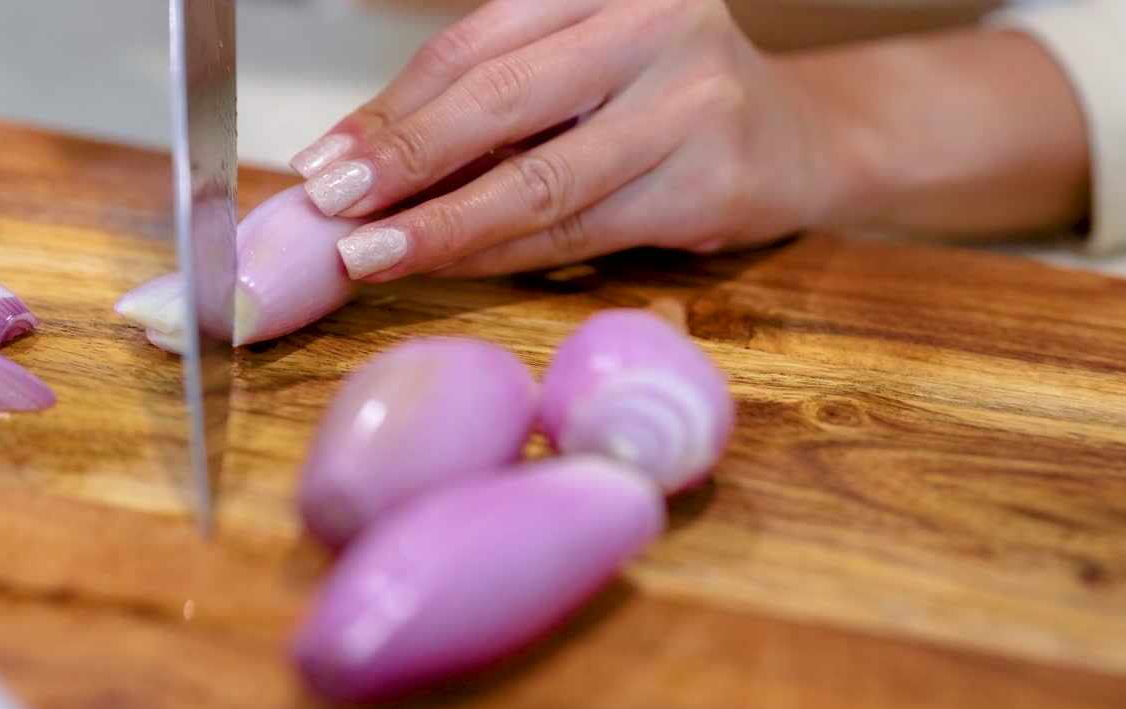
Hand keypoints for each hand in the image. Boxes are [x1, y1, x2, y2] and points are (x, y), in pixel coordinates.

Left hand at [289, 0, 853, 280]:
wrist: (802, 139)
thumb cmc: (669, 99)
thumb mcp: (585, 68)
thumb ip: (495, 98)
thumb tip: (365, 160)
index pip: (473, 45)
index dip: (389, 109)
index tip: (324, 160)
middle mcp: (656, 22)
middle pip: (500, 99)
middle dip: (402, 162)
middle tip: (330, 207)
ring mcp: (694, 101)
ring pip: (540, 180)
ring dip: (444, 226)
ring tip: (372, 256)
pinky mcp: (714, 183)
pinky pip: (582, 231)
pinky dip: (506, 255)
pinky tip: (451, 267)